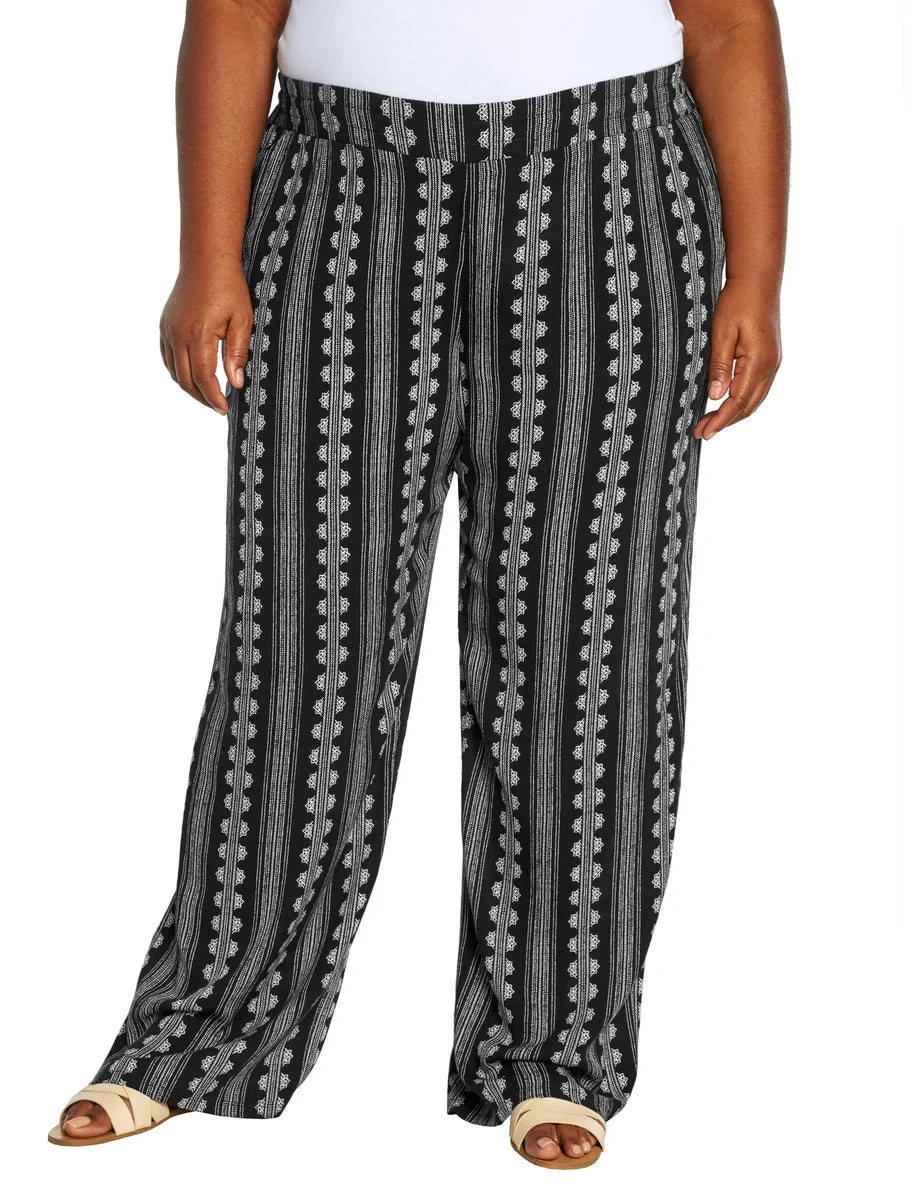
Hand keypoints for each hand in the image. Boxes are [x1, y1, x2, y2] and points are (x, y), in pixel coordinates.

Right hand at [159, 260, 252, 414]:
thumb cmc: (229, 288)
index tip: (224, 409)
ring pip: (174, 371)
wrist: (205, 260)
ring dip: (189, 387)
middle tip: (218, 407)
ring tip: (208, 396)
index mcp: (198, 334)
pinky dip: (178, 372)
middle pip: (185, 379)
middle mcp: (177, 334)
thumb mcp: (242, 320)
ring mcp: (167, 330)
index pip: (203, 377)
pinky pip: (167, 357)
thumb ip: (237, 353)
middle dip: (202, 397)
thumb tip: (235, 383)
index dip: (213, 398)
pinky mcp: (164, 326)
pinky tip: (192, 377)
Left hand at [694, 277, 781, 440]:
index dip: (720, 420)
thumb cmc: (737, 301)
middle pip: (748, 406)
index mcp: (759, 362)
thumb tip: (715, 396)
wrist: (758, 280)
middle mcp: (770, 366)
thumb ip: (719, 366)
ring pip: (754, 400)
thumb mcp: (722, 332)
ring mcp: (772, 363)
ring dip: (733, 414)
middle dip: (725, 422)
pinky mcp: (769, 358)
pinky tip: (725, 404)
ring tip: (710, 423)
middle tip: (701, 432)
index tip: (704, 432)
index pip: (738, 401)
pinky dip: (741, 402)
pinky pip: (756, 389)